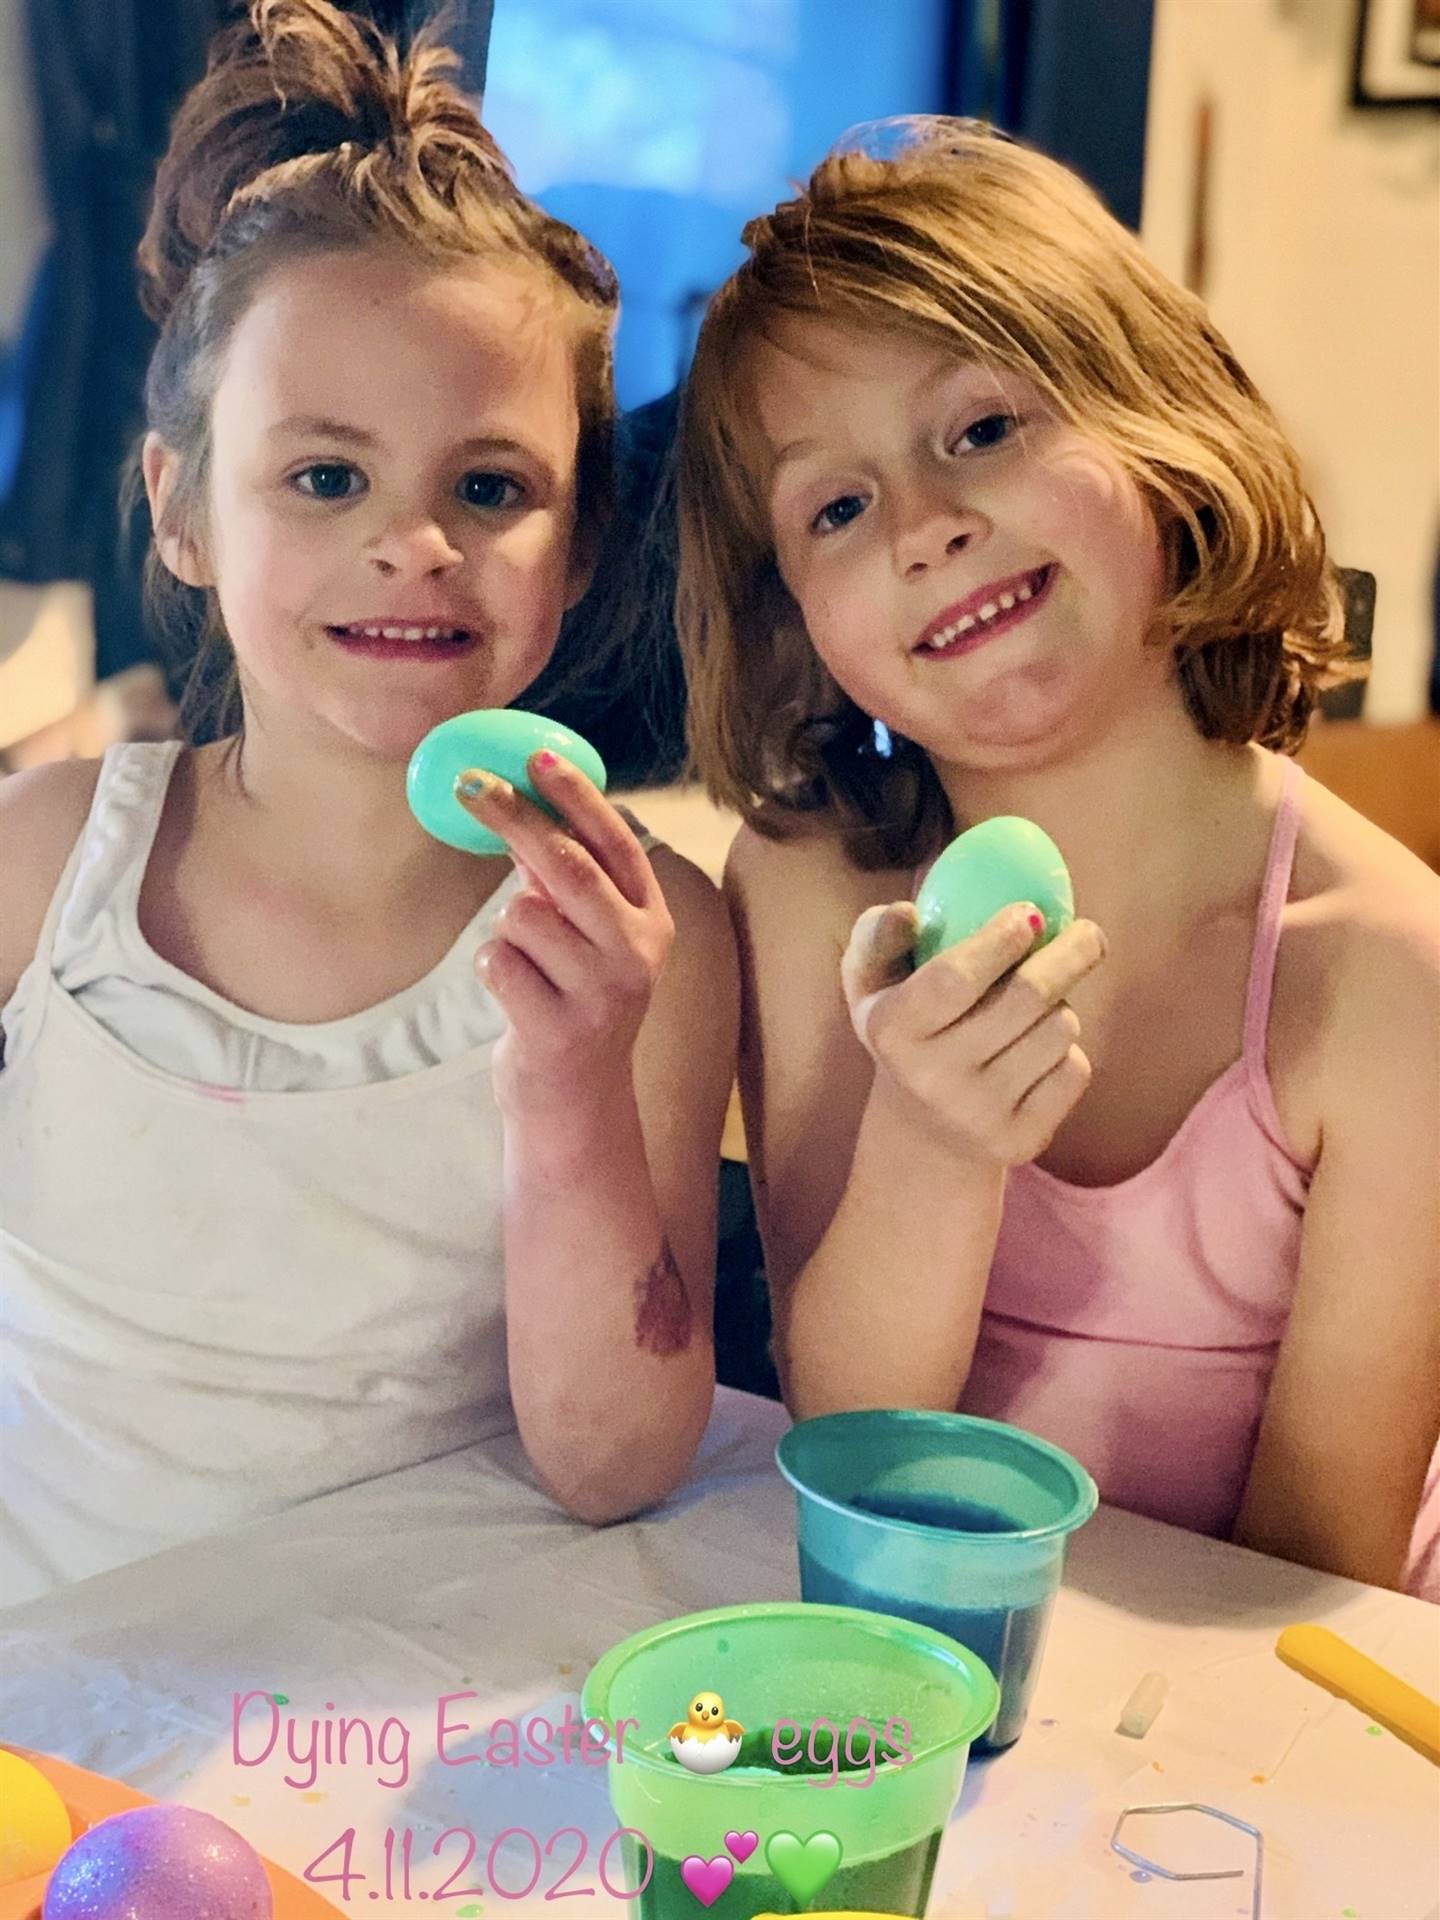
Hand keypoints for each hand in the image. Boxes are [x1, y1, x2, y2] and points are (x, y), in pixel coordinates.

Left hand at [456, 753, 673, 1116]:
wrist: (578, 1101)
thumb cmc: (574, 1000)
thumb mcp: (587, 937)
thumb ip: (565, 879)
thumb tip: (519, 802)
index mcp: (651, 920)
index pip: (616, 842)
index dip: (576, 795)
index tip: (535, 757)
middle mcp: (636, 954)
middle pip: (568, 865)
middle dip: (514, 817)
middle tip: (469, 784)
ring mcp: (602, 995)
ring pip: (521, 915)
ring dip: (504, 929)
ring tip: (525, 964)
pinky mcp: (558, 1030)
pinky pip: (497, 962)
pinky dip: (491, 967)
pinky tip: (514, 993)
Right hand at [842, 898, 1107, 1167]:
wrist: (925, 1136)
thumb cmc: (907, 1032)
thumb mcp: (871, 983)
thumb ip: (879, 937)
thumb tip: (908, 911)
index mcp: (892, 1029)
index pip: (956, 976)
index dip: (1001, 938)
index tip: (1030, 913)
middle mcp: (932, 1078)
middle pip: (1027, 996)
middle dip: (1070, 953)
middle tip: (1087, 933)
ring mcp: (979, 1115)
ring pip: (1060, 1029)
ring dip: (1062, 1004)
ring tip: (1039, 1007)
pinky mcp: (1022, 1140)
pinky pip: (1075, 1071)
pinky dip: (1068, 1050)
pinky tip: (1041, 1052)